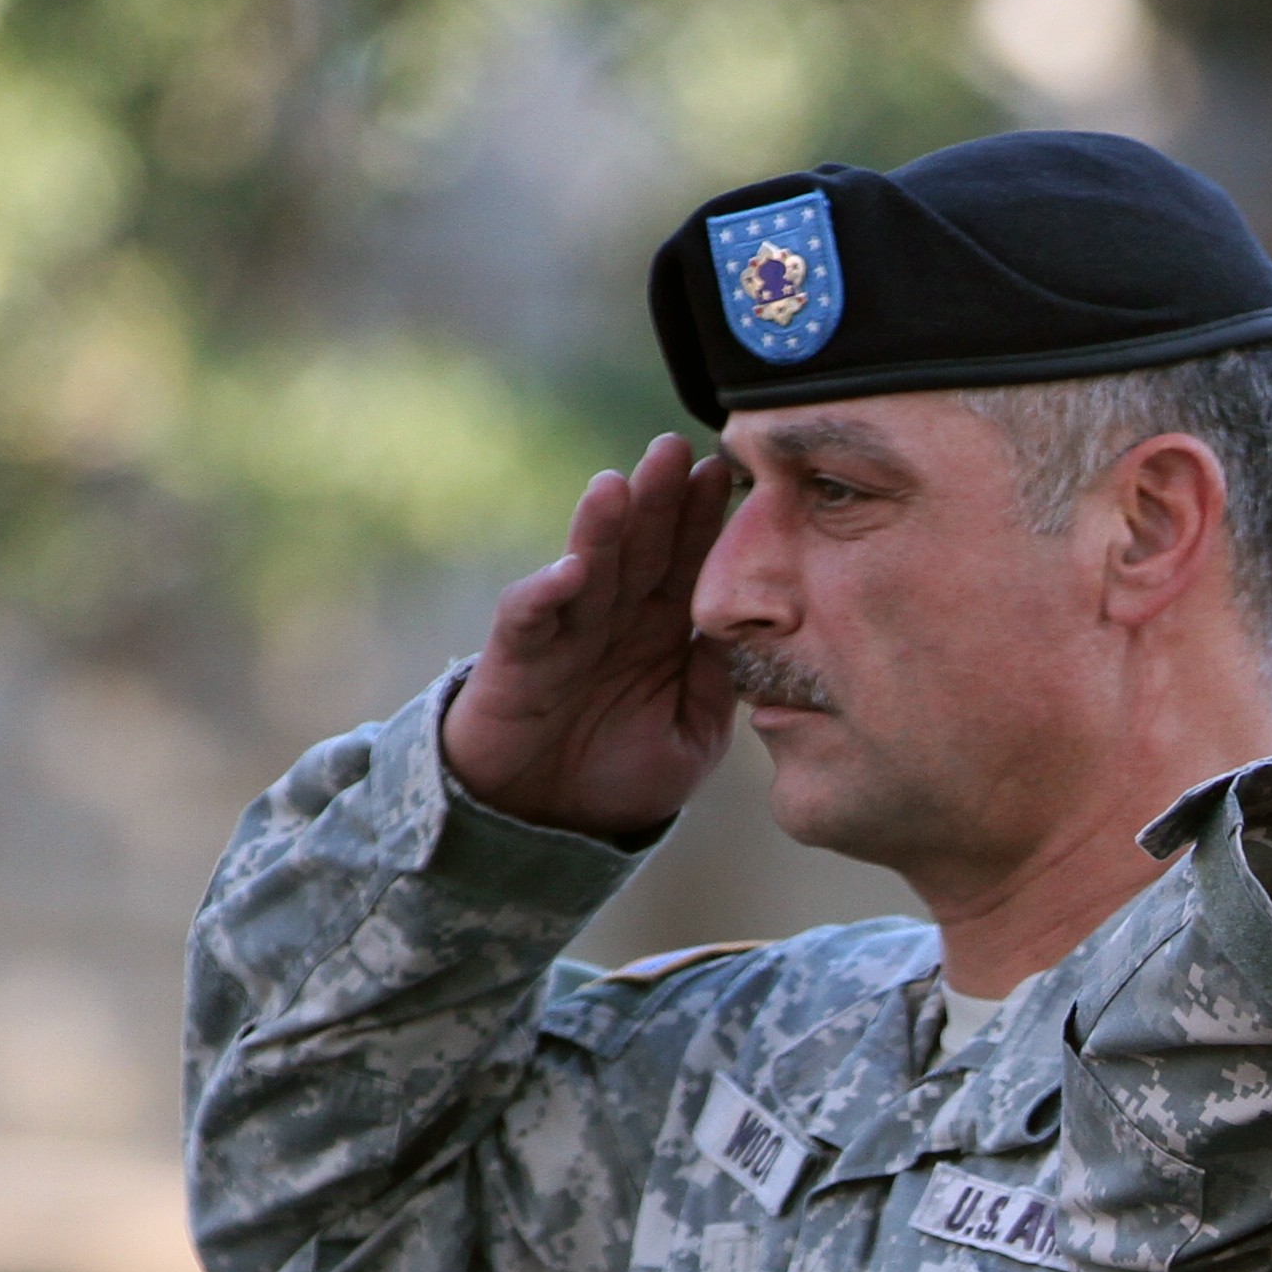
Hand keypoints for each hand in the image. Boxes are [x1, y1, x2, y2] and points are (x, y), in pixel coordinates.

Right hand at [442, 435, 740, 841]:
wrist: (548, 823)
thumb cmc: (619, 775)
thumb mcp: (691, 737)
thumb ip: (718, 686)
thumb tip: (753, 638)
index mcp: (659, 629)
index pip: (687, 563)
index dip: (703, 520)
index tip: (727, 474)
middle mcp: (613, 617)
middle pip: (639, 547)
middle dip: (657, 499)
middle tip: (676, 448)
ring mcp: (564, 631)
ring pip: (586, 568)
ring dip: (602, 528)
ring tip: (619, 485)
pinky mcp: (518, 658)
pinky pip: (531, 619)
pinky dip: (547, 595)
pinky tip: (571, 571)